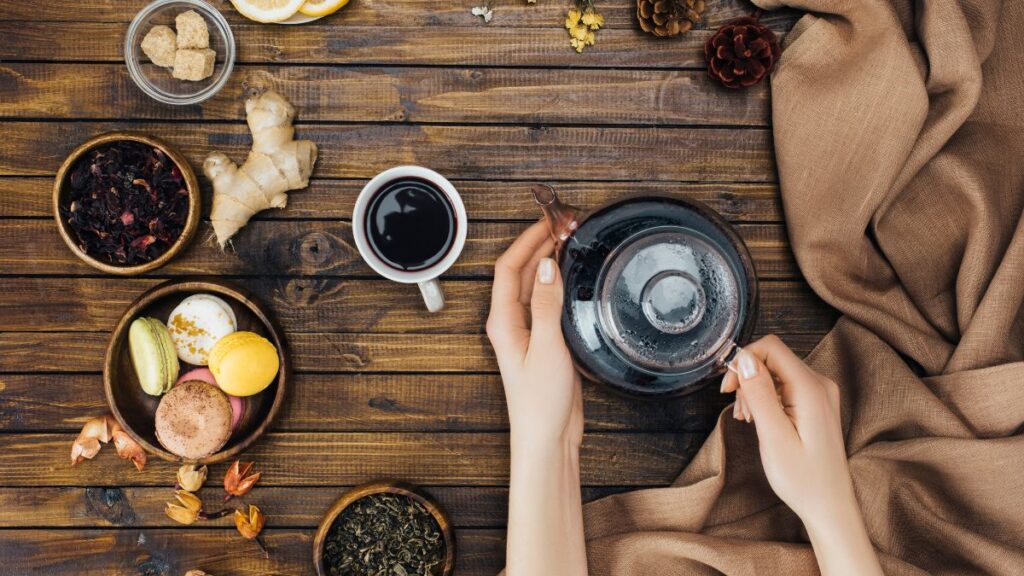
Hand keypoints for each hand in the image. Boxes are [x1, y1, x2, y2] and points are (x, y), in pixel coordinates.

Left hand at [489, 221, 587, 575]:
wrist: (546, 440)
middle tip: (564, 224)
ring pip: (535, 285)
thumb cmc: (540, 404)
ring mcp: (527, 333)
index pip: (509, 268)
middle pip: (521, 272)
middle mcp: (511, 324)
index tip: (547, 220)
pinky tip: (573, 278)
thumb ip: (547, 306)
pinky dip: (558, 283)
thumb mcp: (548, 349)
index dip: (527, 239)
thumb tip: (549, 266)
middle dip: (540, 243)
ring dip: (549, 261)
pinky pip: (547, 303)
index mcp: (503, 322)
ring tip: (570, 240)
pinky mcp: (543, 343)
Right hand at [721, 335, 881, 575]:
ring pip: (776, 372)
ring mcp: (820, 393)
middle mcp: (820, 384)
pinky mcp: (815, 403)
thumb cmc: (803, 479)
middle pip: (772, 358)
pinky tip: (760, 419)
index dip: (743, 360)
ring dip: (755, 390)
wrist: (829, 506)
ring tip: (749, 420)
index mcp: (811, 389)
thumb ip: (759, 394)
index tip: (728, 388)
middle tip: (739, 411)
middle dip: (747, 378)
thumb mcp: (773, 437)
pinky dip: (766, 398)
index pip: (771, 347)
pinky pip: (784, 386)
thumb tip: (743, 359)